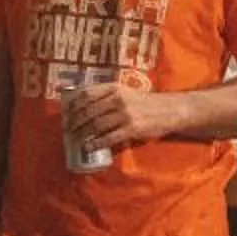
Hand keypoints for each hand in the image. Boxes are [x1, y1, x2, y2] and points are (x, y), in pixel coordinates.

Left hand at [66, 80, 185, 149]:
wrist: (170, 110)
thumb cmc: (147, 102)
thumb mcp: (127, 92)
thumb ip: (109, 96)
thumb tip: (85, 107)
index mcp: (114, 88)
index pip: (87, 93)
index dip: (73, 103)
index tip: (66, 111)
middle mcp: (117, 99)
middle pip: (88, 110)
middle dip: (74, 121)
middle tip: (67, 129)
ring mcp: (124, 115)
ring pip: (95, 125)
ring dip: (82, 133)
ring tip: (75, 139)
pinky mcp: (130, 129)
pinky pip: (108, 138)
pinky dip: (95, 143)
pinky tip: (89, 147)